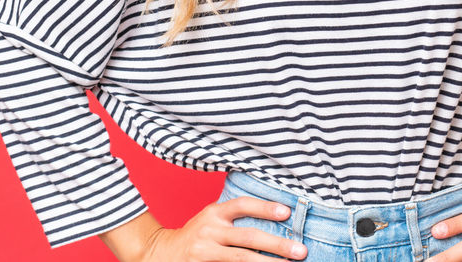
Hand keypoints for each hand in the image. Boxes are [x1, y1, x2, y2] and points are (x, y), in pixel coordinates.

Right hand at [139, 196, 307, 261]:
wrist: (160, 253)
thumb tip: (278, 215)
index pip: (242, 205)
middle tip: (301, 251)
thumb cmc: (197, 234)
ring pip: (242, 259)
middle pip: (248, 237)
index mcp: (214, 212)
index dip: (265, 207)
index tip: (287, 212)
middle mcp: (210, 230)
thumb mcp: (211, 218)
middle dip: (277, 245)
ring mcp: (205, 252)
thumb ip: (234, 216)